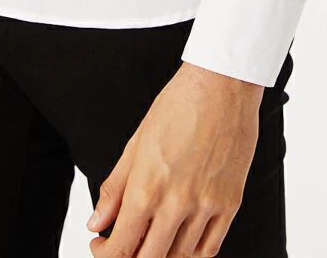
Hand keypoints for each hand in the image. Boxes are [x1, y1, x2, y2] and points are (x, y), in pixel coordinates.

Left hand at [87, 61, 264, 256]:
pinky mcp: (230, 203)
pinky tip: (179, 244)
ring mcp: (206, 206)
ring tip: (150, 242)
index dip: (105, 256)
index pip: (121, 247)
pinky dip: (192, 255)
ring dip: (160, 257)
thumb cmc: (179, 104)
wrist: (222, 85)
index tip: (100, 247)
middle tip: (122, 246)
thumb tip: (96, 222)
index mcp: (147, 186)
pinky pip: (210, 249)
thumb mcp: (137, 142)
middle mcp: (177, 202)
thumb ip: (115, 187)